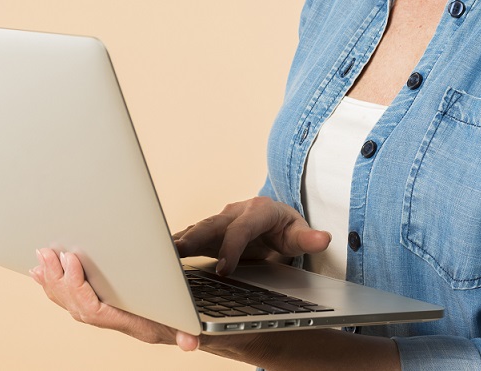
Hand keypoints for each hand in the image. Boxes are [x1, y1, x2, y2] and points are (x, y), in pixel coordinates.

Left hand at [29, 248, 201, 351]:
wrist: (172, 328)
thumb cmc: (174, 321)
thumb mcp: (181, 326)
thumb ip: (184, 333)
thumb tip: (190, 344)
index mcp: (123, 323)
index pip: (92, 310)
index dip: (78, 287)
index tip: (72, 261)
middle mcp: (107, 320)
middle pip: (74, 303)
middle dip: (59, 278)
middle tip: (48, 254)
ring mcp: (98, 314)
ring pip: (67, 300)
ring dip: (52, 279)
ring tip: (41, 258)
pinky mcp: (94, 304)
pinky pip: (68, 297)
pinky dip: (52, 284)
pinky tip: (40, 272)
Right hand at [172, 197, 330, 274]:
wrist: (277, 225)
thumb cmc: (287, 230)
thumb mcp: (299, 234)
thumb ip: (308, 239)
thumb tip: (323, 238)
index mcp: (259, 210)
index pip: (242, 229)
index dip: (232, 248)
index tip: (223, 270)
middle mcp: (236, 212)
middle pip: (213, 224)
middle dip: (194, 238)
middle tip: (175, 254)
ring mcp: (221, 220)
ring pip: (198, 229)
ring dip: (179, 241)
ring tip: (157, 254)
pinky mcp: (210, 232)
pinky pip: (191, 236)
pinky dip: (174, 245)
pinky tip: (157, 256)